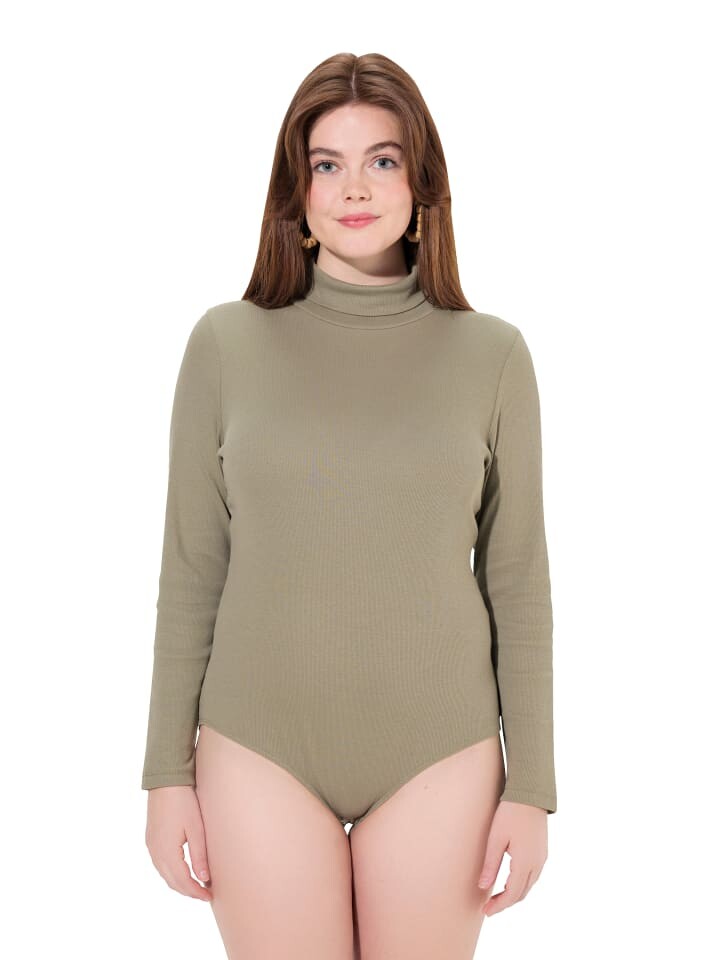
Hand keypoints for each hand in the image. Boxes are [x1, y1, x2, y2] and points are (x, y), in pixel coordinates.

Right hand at [145, 786, 212, 900]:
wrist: (166, 781)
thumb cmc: (184, 801)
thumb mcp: (196, 829)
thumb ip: (199, 856)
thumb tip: (204, 879)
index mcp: (166, 851)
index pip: (182, 881)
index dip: (196, 892)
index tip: (210, 896)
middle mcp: (155, 852)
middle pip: (172, 881)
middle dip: (188, 891)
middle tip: (206, 894)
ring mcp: (151, 845)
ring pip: (165, 874)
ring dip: (180, 883)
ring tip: (198, 885)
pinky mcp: (151, 838)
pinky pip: (161, 864)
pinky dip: (173, 872)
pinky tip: (184, 870)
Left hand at [476, 800, 547, 915]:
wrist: (530, 794)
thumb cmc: (510, 813)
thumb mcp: (496, 838)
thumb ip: (490, 864)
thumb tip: (483, 887)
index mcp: (525, 862)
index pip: (512, 894)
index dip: (499, 906)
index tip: (486, 912)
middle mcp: (537, 864)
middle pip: (522, 893)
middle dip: (505, 903)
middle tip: (489, 907)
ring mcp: (542, 857)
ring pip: (529, 885)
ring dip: (514, 894)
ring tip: (497, 896)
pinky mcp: (542, 851)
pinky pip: (532, 875)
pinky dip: (521, 884)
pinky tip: (509, 881)